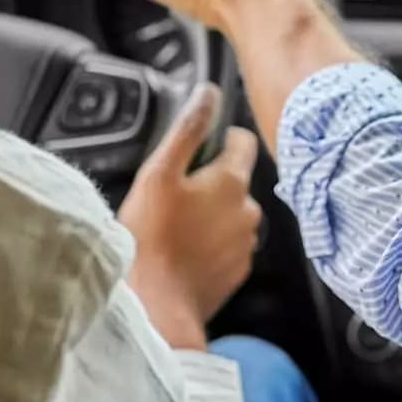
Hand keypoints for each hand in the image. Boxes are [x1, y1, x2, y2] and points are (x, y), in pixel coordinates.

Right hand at [118, 82, 262, 351]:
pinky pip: (228, 246)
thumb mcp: (159, 173)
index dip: (218, 139)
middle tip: (175, 195)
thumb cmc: (152, 239)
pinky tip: (184, 251)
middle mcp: (249, 210)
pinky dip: (212, 245)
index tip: (194, 153)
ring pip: (232, 215)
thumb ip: (188, 129)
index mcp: (233, 181)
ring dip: (212, 215)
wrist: (157, 307)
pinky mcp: (238, 272)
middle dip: (211, 182)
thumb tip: (208, 94)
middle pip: (236, 180)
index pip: (242, 141)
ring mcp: (246, 244)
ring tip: (177, 227)